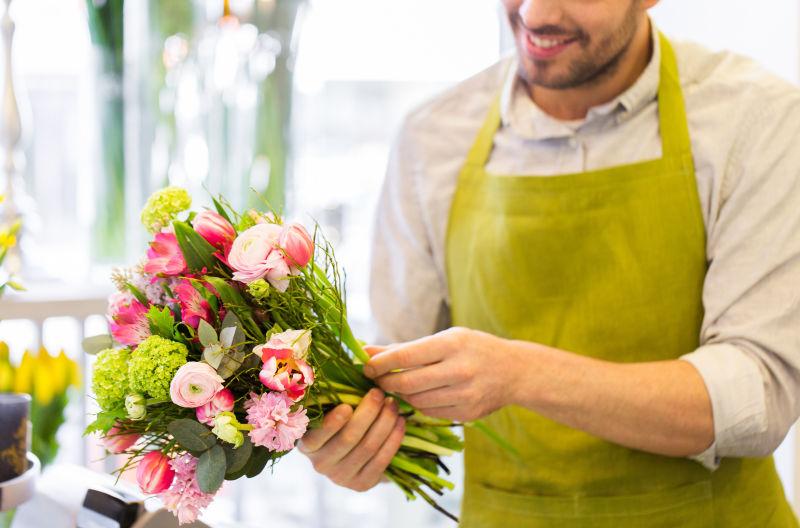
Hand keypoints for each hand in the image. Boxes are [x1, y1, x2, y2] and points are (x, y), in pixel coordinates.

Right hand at [298, 388, 404, 491]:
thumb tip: (352, 369)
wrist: (356, 452)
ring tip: (393, 404)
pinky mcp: (362, 484)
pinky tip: (401, 422)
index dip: (332, 423)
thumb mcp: (332, 409)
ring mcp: (341, 477)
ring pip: (368, 447)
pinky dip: (394, 439)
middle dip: (367, 413)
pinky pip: (381, 460)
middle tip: (379, 393)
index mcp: (307, 444)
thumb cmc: (342, 420)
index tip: (347, 406)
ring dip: (384, 423)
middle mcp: (321, 464)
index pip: (317, 437)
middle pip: (348, 439)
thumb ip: (335, 396)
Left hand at [364, 327, 517, 421]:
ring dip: (399, 395)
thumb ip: (407, 348)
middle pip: (407, 383)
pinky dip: (418, 404)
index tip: (365, 365)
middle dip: (384, 382)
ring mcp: (464, 394)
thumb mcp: (445, 338)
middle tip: (374, 379)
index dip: (381, 363)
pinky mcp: (466, 413)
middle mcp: (459, 369)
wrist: (515, 371)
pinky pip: (429, 412)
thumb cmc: (473, 348)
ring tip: (394, 385)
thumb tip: (367, 351)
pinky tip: (418, 395)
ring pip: (416, 401)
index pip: (406, 356)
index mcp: (452, 344)